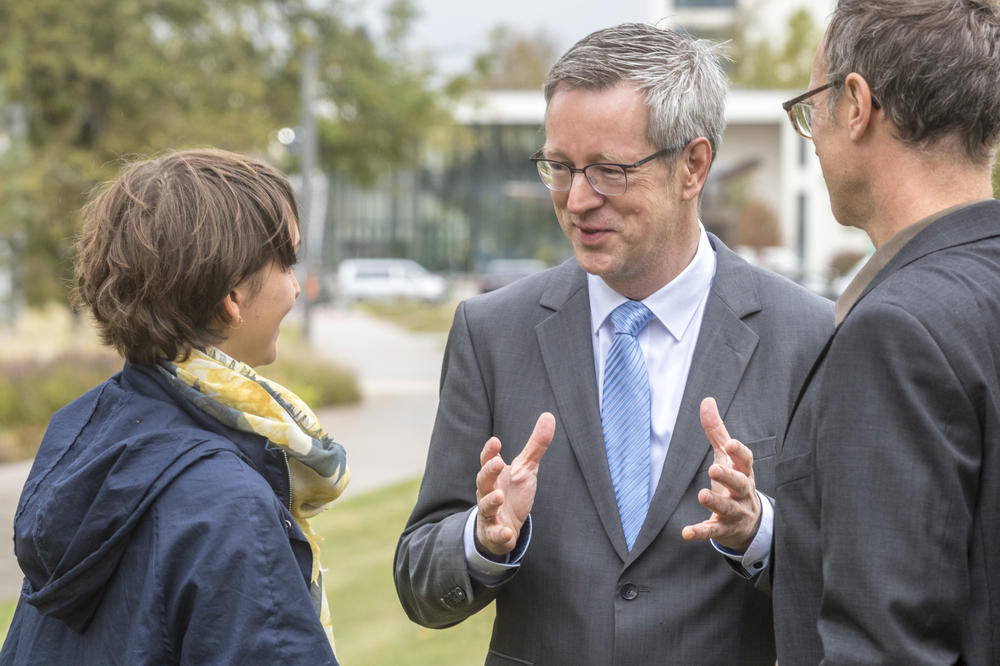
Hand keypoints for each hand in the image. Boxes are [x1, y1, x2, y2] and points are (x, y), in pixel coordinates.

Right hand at [474, 412, 555, 557]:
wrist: (503, 528)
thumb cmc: (512, 493)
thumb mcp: (526, 468)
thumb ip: (536, 445)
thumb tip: (548, 415)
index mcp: (495, 475)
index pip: (488, 460)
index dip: (490, 451)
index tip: (496, 441)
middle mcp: (488, 491)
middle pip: (483, 480)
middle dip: (488, 472)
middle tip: (497, 463)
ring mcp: (490, 513)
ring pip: (485, 506)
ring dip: (491, 501)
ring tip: (499, 496)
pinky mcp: (494, 532)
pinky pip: (494, 533)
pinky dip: (500, 533)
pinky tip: (508, 532)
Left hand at [681, 397, 761, 550]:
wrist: (749, 522)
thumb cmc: (734, 480)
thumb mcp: (726, 456)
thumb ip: (716, 431)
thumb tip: (707, 400)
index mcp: (743, 472)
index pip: (746, 461)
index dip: (739, 452)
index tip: (730, 443)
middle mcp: (743, 492)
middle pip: (740, 484)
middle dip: (729, 476)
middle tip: (714, 469)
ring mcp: (735, 512)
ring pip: (728, 508)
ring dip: (715, 502)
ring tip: (702, 494)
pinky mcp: (723, 529)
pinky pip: (713, 531)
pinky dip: (700, 532)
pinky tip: (686, 532)